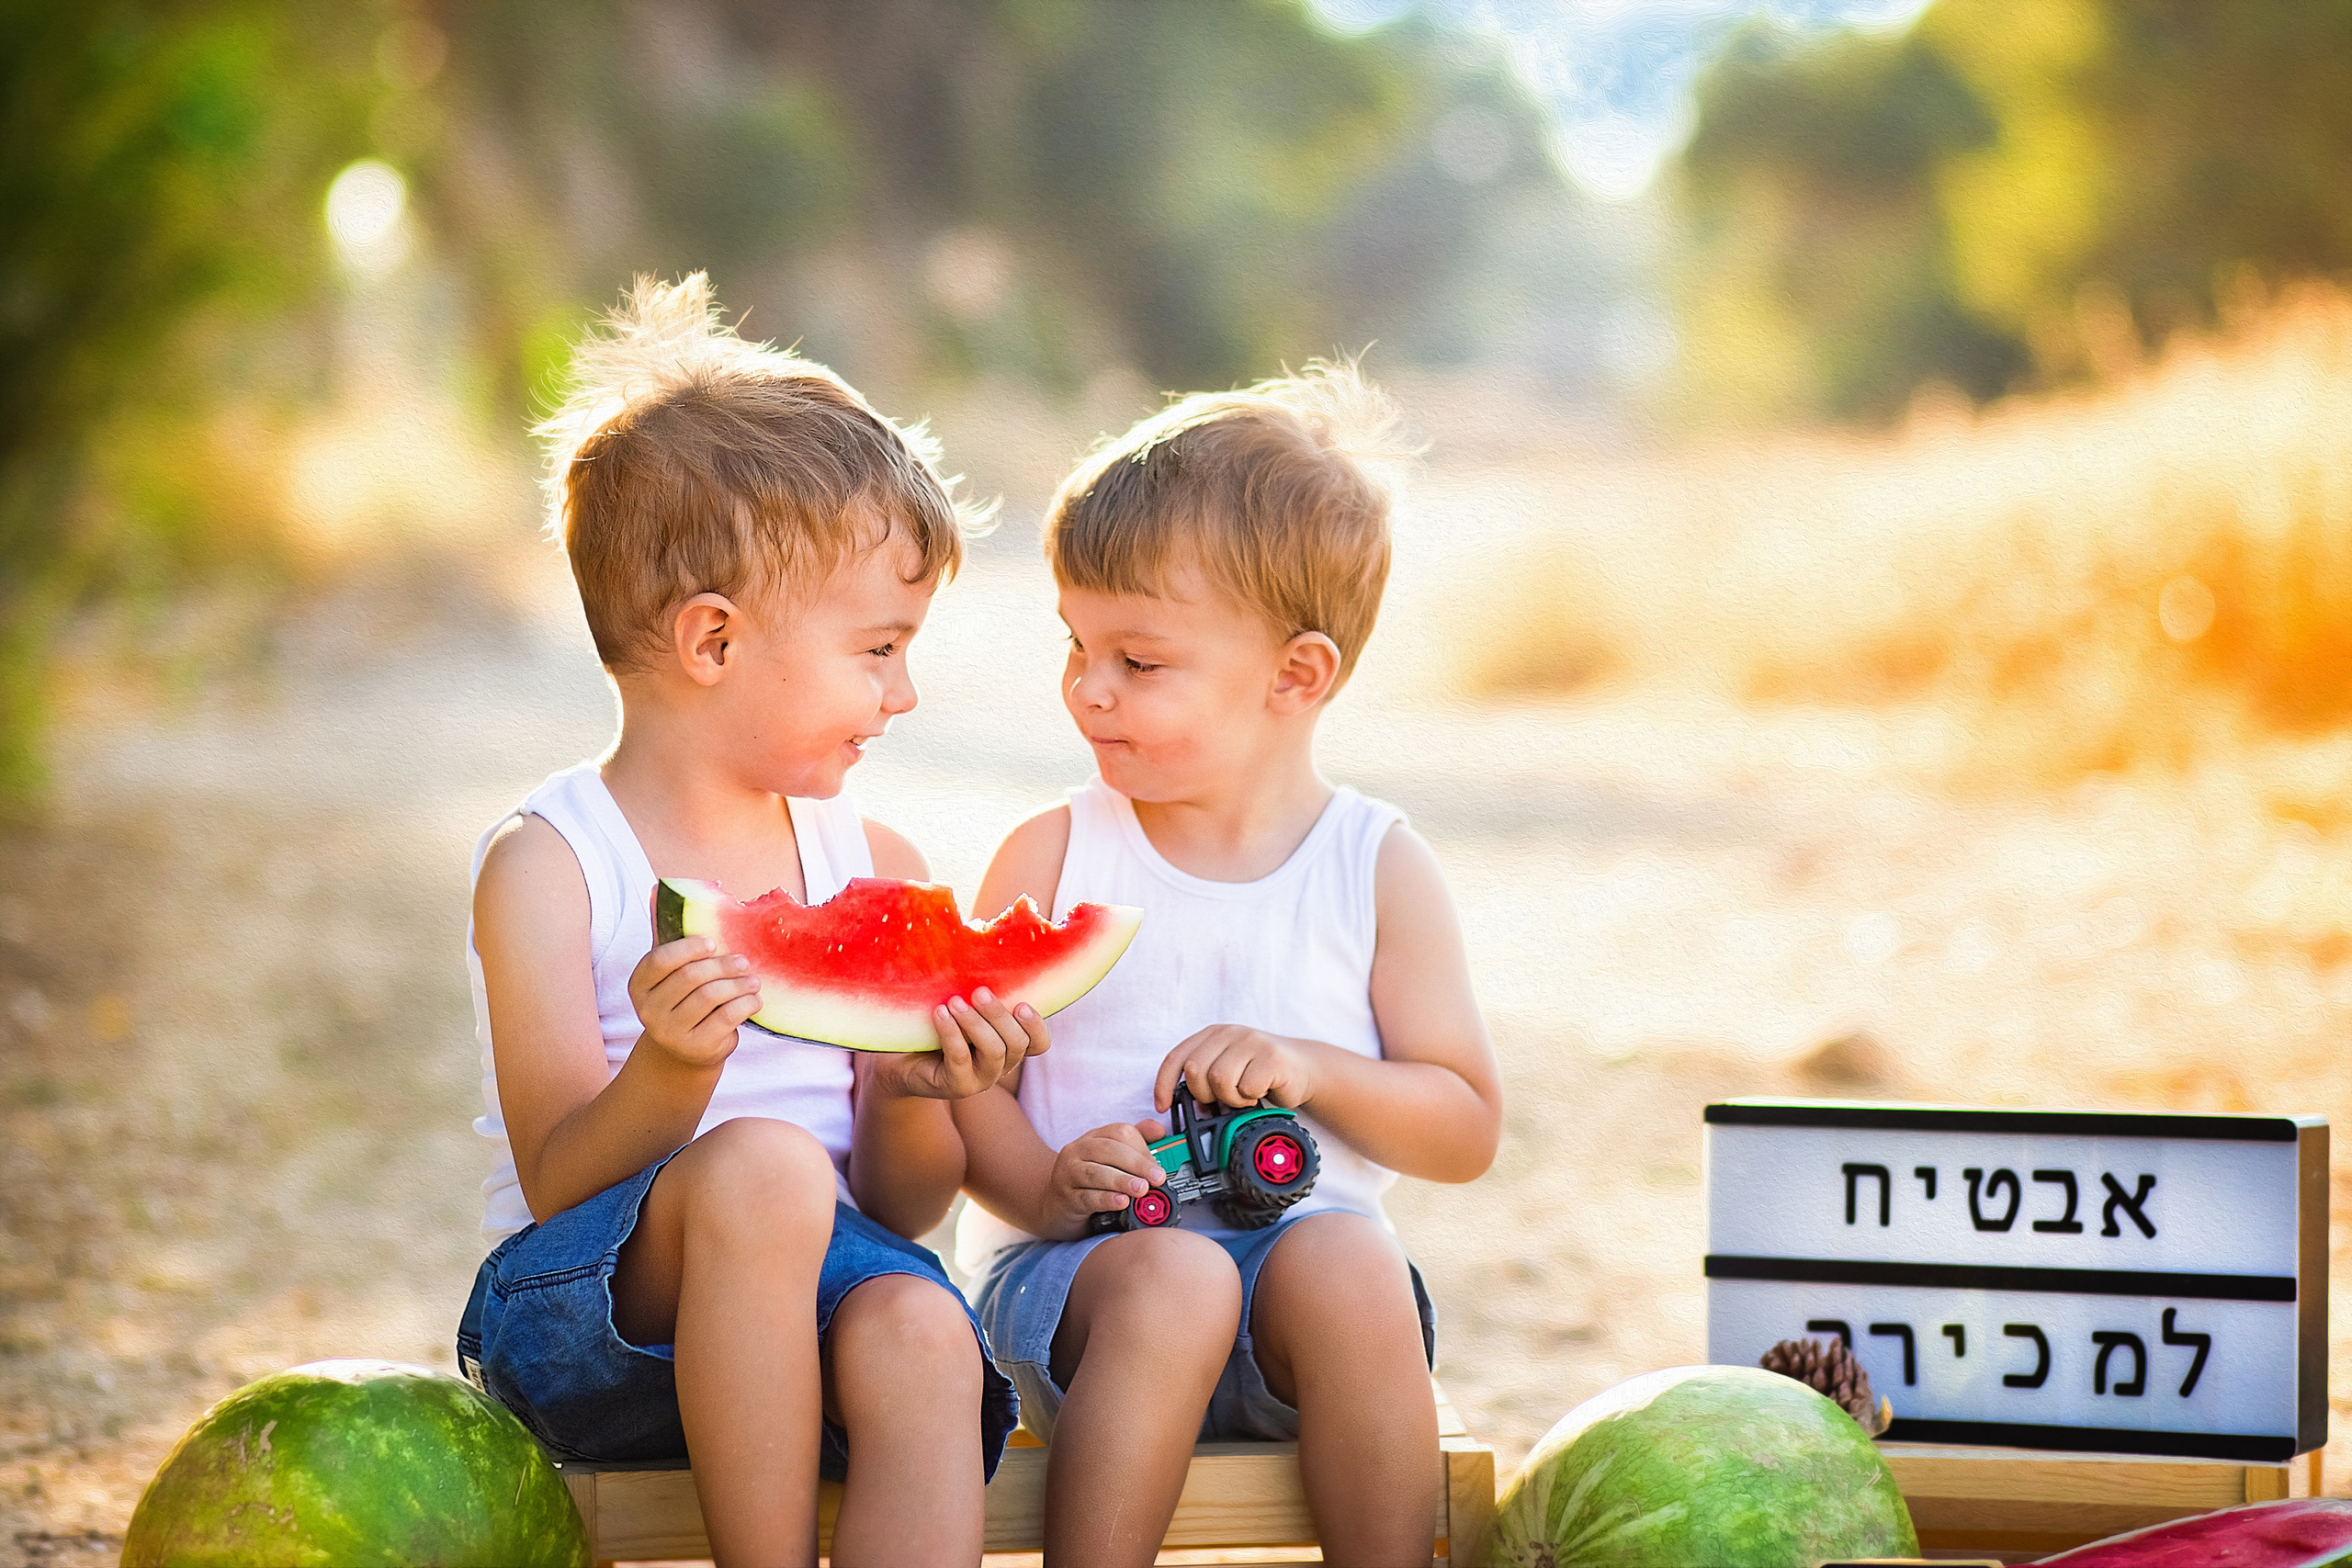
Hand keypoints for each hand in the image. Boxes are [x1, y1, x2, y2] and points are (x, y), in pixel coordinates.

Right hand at [628, 936, 759, 1069]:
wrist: (686, 1049)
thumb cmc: (682, 998)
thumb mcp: (672, 969)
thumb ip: (666, 932)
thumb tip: (657, 887)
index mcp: (639, 985)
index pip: (659, 961)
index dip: (688, 949)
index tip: (712, 943)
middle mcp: (648, 1011)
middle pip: (690, 977)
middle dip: (722, 965)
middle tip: (743, 961)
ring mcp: (671, 1033)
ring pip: (710, 996)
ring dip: (739, 984)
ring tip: (753, 980)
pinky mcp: (697, 1048)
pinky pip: (726, 1018)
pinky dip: (745, 1004)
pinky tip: (754, 998)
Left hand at [868, 988, 1050, 1100]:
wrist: (902, 1060)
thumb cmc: (938, 1026)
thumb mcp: (964, 1009)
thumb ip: (980, 996)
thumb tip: (984, 953)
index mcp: (1009, 1045)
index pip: (1039, 1043)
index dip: (1036, 1026)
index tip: (1022, 1004)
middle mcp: (1001, 1065)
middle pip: (1017, 1043)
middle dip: (999, 1015)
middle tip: (979, 992)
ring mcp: (981, 1079)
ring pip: (993, 1052)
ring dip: (975, 1023)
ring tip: (955, 1001)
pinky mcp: (957, 1086)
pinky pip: (960, 1059)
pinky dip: (951, 1033)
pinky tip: (940, 1013)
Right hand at [1048, 1119, 1168, 1231]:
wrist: (1054, 1205)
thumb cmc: (1088, 1180)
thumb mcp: (1111, 1160)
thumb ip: (1136, 1142)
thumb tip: (1159, 1130)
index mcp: (1093, 1138)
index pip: (1119, 1132)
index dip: (1142, 1148)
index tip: (1160, 1166)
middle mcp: (1078, 1151)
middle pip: (1109, 1150)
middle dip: (1137, 1164)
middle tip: (1157, 1178)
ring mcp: (1068, 1174)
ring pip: (1096, 1173)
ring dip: (1122, 1181)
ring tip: (1142, 1190)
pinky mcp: (1065, 1198)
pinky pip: (1087, 1197)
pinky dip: (1106, 1199)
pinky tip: (1121, 1202)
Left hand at [1155, 1025, 1313, 1111]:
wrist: (1304, 1068)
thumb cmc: (1260, 1072)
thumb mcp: (1228, 1070)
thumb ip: (1204, 1080)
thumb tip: (1184, 1105)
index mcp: (1213, 1034)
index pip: (1176, 1057)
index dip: (1164, 1084)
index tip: (1163, 1106)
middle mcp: (1230, 1033)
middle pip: (1195, 1070)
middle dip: (1205, 1095)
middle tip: (1224, 1099)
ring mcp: (1252, 1042)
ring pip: (1220, 1080)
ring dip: (1231, 1098)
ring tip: (1245, 1095)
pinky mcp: (1271, 1057)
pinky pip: (1247, 1087)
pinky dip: (1251, 1098)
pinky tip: (1261, 1092)